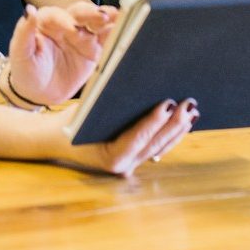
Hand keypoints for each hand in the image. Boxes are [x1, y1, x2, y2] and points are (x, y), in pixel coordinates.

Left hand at [6, 2, 117, 107]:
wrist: (39, 92)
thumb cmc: (26, 70)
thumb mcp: (20, 53)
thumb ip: (24, 32)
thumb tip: (29, 10)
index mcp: (46, 22)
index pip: (56, 15)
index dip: (64, 20)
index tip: (71, 29)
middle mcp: (66, 25)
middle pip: (80, 14)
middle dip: (91, 13)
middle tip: (102, 16)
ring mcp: (82, 36)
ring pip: (96, 23)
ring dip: (108, 19)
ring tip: (119, 16)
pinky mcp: (94, 50)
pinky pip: (107, 39)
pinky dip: (117, 33)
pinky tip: (127, 29)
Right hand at [45, 98, 196, 176]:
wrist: (58, 139)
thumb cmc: (71, 121)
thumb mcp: (85, 110)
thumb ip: (108, 102)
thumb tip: (134, 83)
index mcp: (110, 157)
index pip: (137, 138)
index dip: (154, 122)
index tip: (168, 104)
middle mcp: (123, 166)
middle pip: (154, 144)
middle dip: (173, 124)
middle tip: (188, 104)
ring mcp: (131, 165)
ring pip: (160, 148)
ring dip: (177, 130)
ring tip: (192, 111)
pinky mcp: (135, 159)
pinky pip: (157, 148)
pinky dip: (171, 135)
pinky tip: (184, 123)